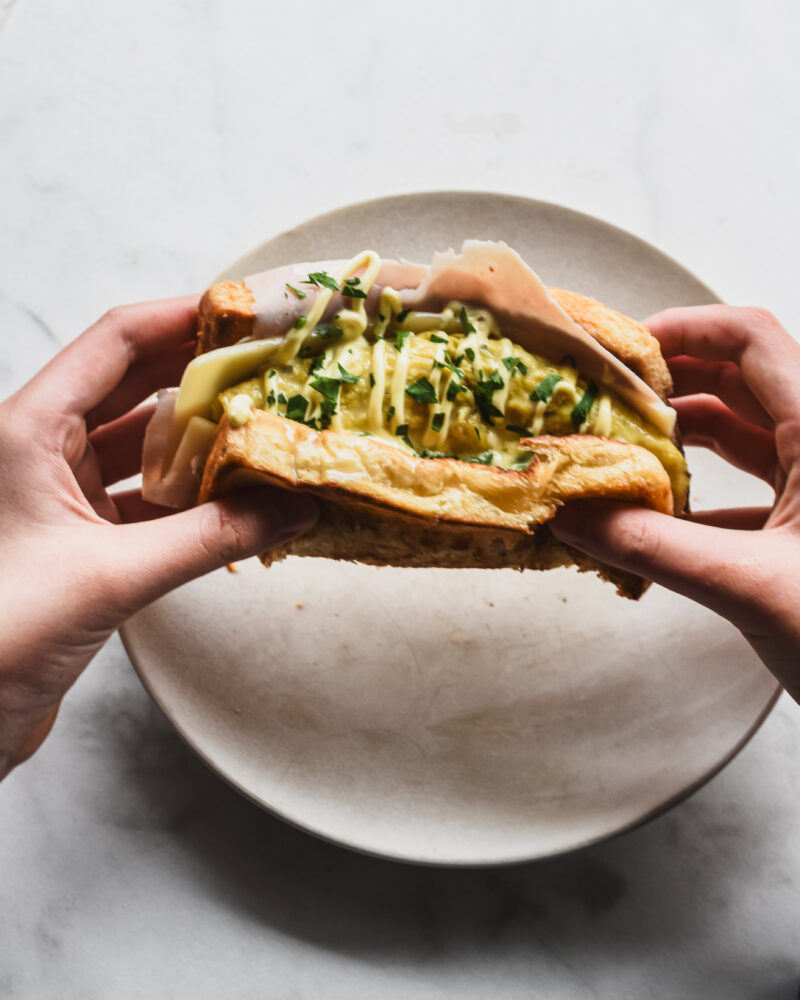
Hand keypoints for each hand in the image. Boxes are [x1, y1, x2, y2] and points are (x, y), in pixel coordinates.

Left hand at [0, 297, 316, 776]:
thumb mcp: (110, 576)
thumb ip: (210, 540)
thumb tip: (292, 509)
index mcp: (26, 429)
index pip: (117, 341)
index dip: (185, 317)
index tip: (249, 312)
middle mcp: (40, 451)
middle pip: (136, 386)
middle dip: (206, 375)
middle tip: (274, 368)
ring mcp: (60, 497)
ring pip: (146, 449)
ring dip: (205, 444)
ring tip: (270, 432)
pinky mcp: (79, 542)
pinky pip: (149, 503)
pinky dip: (194, 502)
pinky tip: (242, 503)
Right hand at [552, 306, 799, 700]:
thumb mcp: (744, 586)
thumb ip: (649, 547)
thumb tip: (568, 515)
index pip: (751, 338)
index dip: (684, 328)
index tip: (621, 350)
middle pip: (744, 376)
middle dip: (671, 381)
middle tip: (604, 399)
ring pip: (748, 430)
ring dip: (684, 435)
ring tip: (620, 447)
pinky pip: (752, 484)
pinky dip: (703, 489)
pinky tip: (657, 512)